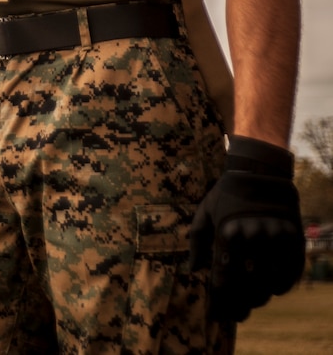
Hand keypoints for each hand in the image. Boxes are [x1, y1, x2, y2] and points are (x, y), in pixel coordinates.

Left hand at [190, 135, 304, 321]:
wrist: (259, 170)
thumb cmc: (227, 193)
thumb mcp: (205, 211)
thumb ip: (196, 241)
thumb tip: (193, 270)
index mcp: (227, 234)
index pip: (223, 281)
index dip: (220, 303)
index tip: (217, 314)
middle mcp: (251, 239)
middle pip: (246, 287)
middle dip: (240, 306)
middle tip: (237, 315)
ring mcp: (274, 239)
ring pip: (269, 283)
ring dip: (260, 297)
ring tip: (254, 301)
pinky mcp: (293, 238)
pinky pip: (289, 273)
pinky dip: (281, 286)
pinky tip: (273, 288)